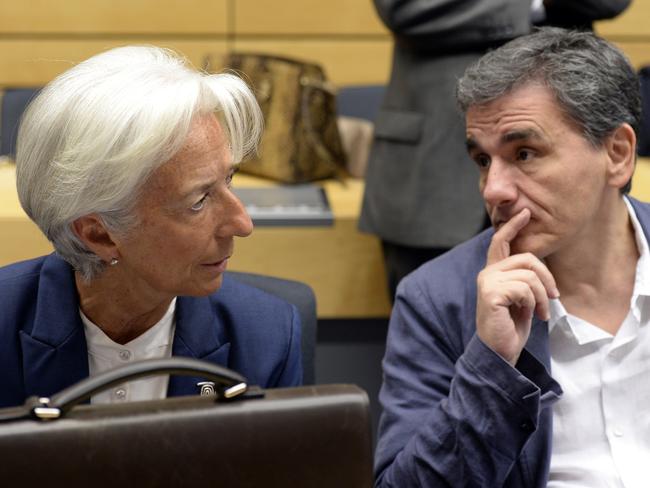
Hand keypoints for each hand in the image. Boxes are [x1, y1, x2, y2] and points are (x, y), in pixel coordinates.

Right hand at [476, 209, 558, 365]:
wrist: (500, 352)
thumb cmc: (511, 327)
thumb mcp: (523, 299)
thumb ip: (525, 279)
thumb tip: (539, 266)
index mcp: (494, 272)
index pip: (501, 242)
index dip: (513, 226)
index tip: (524, 211)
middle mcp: (487, 273)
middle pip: (527, 258)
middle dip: (546, 278)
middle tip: (552, 298)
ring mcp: (487, 282)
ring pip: (529, 275)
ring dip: (542, 296)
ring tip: (541, 312)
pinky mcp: (491, 293)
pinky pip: (524, 288)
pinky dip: (534, 303)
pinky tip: (530, 315)